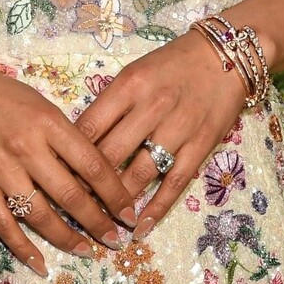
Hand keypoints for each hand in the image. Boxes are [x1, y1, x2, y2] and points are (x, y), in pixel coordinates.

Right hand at [0, 47, 136, 275]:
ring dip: (67, 238)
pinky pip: (4, 224)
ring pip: (40, 215)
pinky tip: (41, 264)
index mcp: (50, 124)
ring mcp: (1, 168)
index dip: (115, 194)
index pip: (93, 166)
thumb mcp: (41, 105)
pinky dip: (23, 248)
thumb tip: (92, 176)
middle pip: (71, 195)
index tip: (129, 213)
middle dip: (99, 223)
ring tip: (87, 251)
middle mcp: (28, 147)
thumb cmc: (0, 93)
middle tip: (117, 241)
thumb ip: (65, 137)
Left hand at [75, 28, 250, 236]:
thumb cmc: (172, 64)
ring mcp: (178, 129)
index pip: (89, 128)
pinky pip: (174, 183)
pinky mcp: (200, 146)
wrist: (225, 56)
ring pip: (138, 174)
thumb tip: (79, 144)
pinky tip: (140, 227)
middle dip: (87, 185)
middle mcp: (151, 107)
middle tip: (72, 206)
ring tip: (101, 222)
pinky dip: (156, 209)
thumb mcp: (135, 73)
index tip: (58, 177)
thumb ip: (110, 105)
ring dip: (117, 202)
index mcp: (128, 85)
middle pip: (109, 155)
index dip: (69, 157)